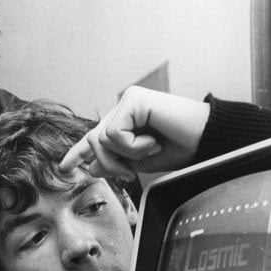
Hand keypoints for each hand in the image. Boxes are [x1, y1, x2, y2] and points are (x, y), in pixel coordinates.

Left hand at [60, 86, 209, 179]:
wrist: (206, 140)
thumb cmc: (181, 148)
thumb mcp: (141, 162)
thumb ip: (116, 162)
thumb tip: (91, 166)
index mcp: (125, 123)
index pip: (95, 138)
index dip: (78, 153)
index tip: (65, 168)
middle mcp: (123, 109)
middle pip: (94, 143)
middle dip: (110, 164)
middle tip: (131, 172)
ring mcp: (127, 102)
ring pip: (102, 140)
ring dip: (127, 154)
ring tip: (151, 148)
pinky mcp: (132, 99)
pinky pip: (114, 133)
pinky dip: (133, 145)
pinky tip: (153, 139)